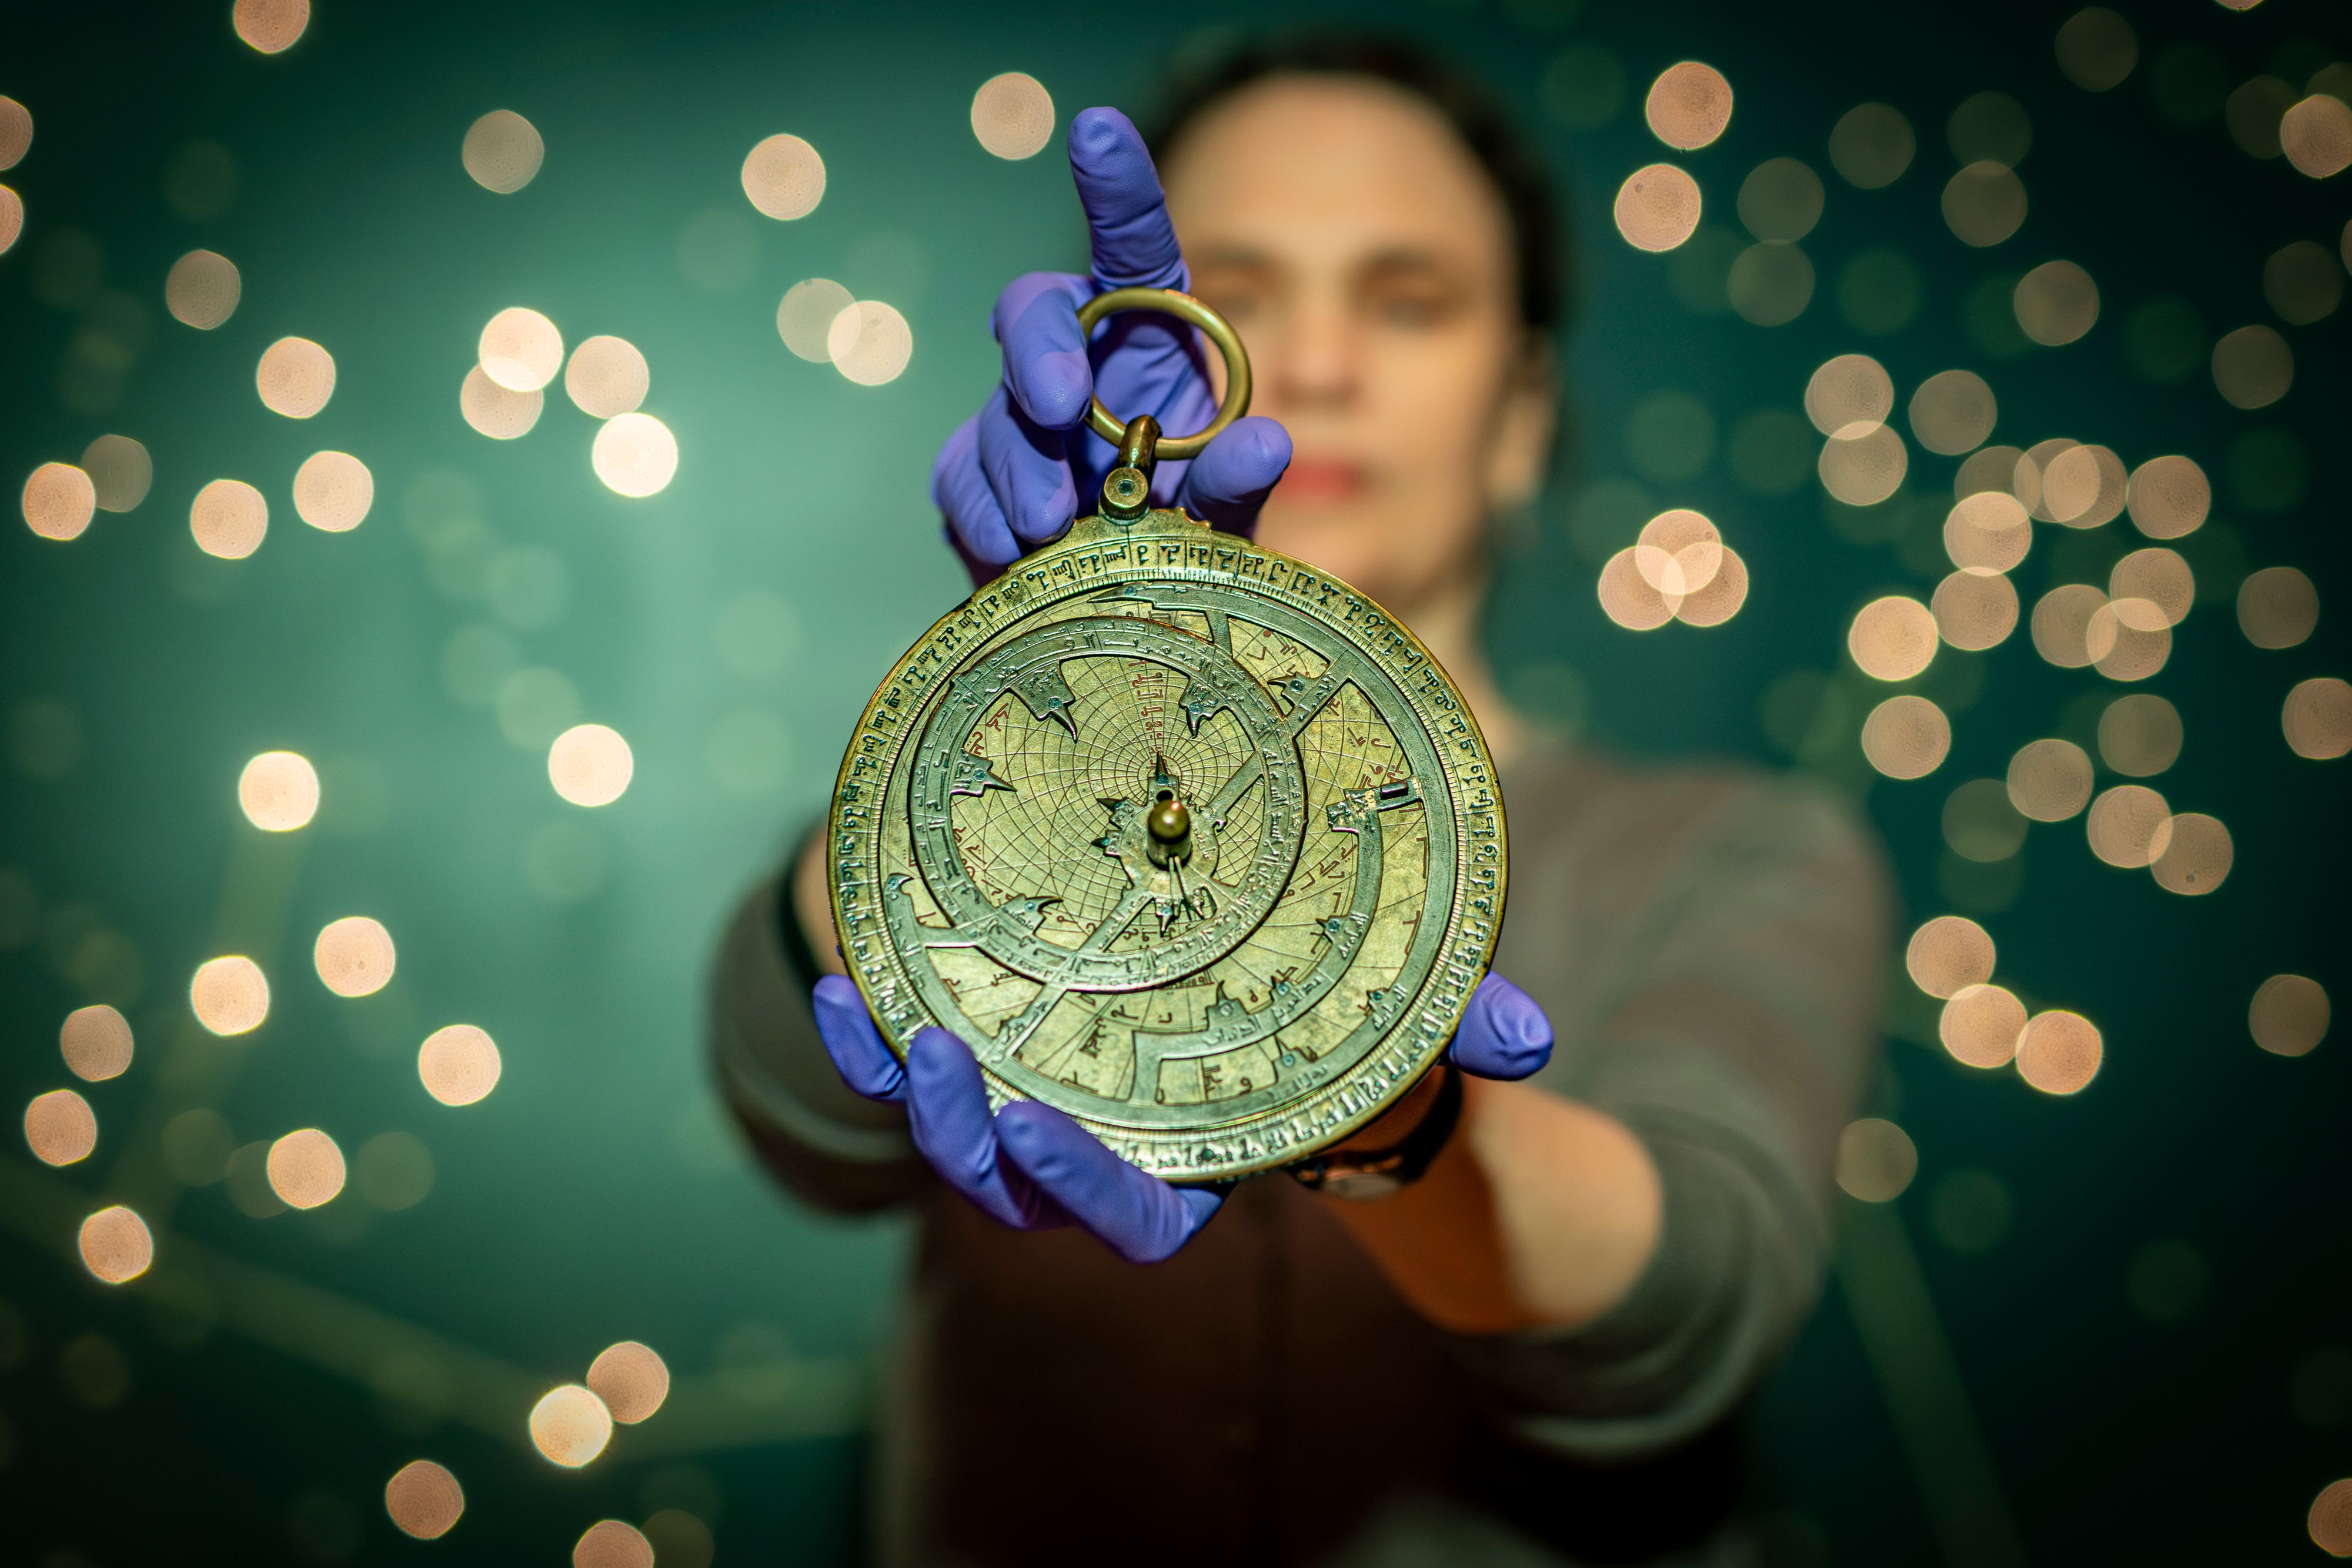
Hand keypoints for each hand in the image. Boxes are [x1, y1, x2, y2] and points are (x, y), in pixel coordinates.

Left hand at [807, 970, 1553, 1261]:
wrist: (1213, 938)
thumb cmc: (1316, 995)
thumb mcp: (1387, 1007)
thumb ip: (1453, 1024)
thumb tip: (1533, 1042)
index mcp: (1192, 1158)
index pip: (1139, 1217)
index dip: (1085, 1190)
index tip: (1035, 1129)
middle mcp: (1099, 1146)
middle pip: (1020, 1186)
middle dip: (971, 1142)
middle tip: (949, 1068)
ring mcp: (1028, 1097)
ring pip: (951, 1132)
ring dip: (907, 1089)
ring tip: (887, 1017)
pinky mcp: (975, 1041)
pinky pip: (903, 1065)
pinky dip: (866, 1036)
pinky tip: (846, 984)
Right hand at [932, 106, 1293, 582]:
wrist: (1124, 614)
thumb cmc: (1184, 540)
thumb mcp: (1228, 518)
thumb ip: (1239, 481)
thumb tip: (1269, 443)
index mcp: (1148, 339)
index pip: (1130, 247)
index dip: (1115, 188)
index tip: (1099, 130)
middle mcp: (1078, 363)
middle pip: (1032, 312)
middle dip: (1038, 352)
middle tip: (1062, 408)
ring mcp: (1018, 420)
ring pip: (995, 409)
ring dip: (1018, 460)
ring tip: (1053, 519)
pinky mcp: (976, 480)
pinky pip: (960, 478)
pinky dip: (982, 511)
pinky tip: (1011, 545)